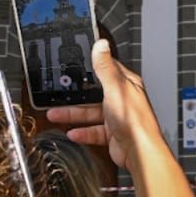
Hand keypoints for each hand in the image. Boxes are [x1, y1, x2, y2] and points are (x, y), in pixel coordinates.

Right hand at [46, 40, 161, 170]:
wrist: (139, 151)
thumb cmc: (134, 119)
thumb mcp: (115, 88)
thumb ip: (105, 68)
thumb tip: (101, 45)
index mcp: (125, 84)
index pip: (106, 70)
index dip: (91, 68)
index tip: (74, 67)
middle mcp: (122, 99)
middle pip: (94, 94)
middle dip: (75, 96)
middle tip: (58, 95)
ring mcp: (117, 117)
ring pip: (91, 113)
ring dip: (73, 114)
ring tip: (55, 114)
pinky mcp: (113, 134)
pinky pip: (93, 131)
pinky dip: (82, 132)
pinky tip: (73, 132)